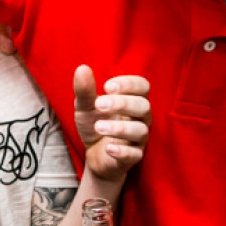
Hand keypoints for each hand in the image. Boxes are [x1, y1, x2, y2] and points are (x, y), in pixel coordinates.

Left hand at [72, 65, 149, 181]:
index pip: (142, 86)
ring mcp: (138, 139)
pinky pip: (135, 154)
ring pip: (140, 130)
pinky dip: (122, 152)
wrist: (94, 155)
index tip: (107, 86)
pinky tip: (108, 148)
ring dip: (120, 128)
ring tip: (99, 127)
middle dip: (122, 103)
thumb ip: (85, 90)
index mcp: (132, 100)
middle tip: (99, 104)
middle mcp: (140, 118)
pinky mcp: (133, 157)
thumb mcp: (85, 107)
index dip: (129, 84)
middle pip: (143, 106)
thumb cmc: (95, 124)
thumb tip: (82, 68)